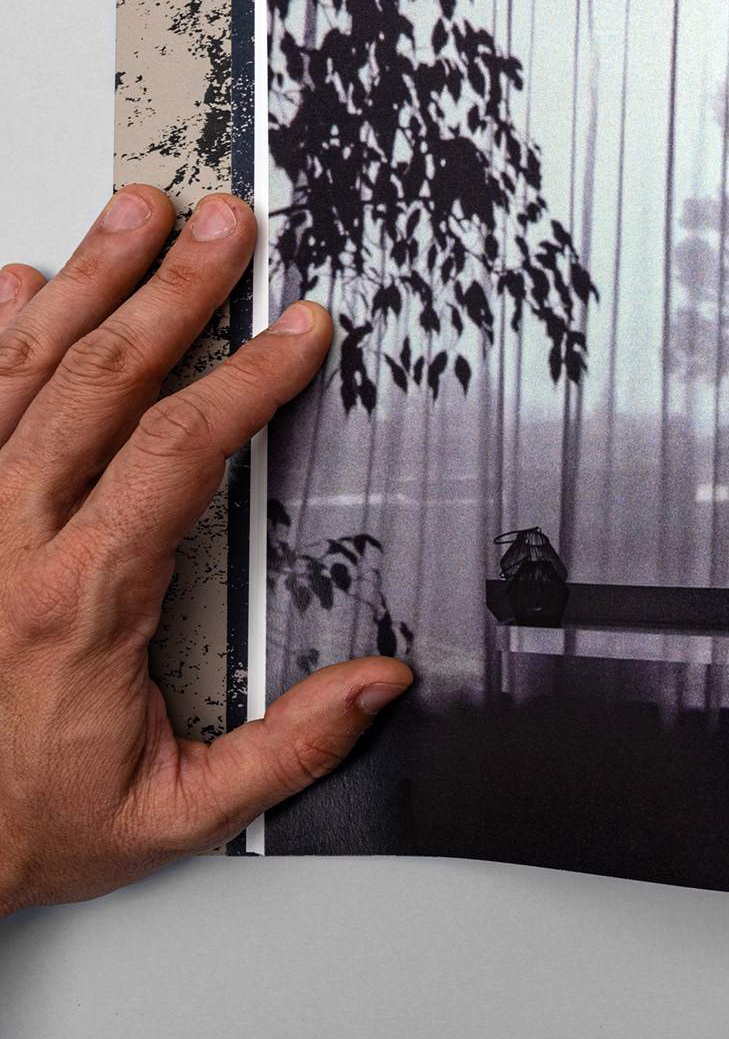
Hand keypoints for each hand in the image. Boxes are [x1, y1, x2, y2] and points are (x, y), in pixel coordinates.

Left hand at [0, 185, 410, 914]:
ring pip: (21, 371)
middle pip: (102, 381)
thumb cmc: (14, 822)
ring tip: (136, 216)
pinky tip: (14, 283)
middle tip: (224, 226)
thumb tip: (382, 683)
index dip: (248, 380)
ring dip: (86, 284)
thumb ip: (288, 749)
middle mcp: (5, 540)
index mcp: (84, 600)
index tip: (299, 332)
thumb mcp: (172, 816)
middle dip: (173, 290)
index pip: (180, 453)